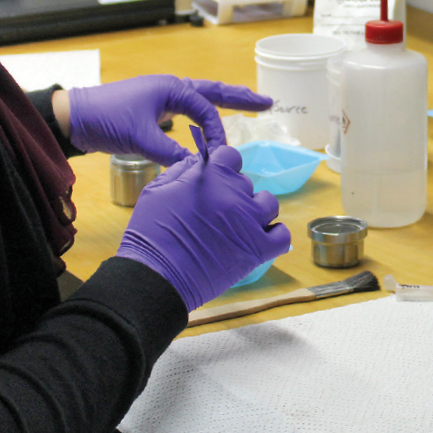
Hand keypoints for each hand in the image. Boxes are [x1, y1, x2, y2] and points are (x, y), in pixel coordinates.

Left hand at [63, 76, 273, 166]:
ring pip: (199, 101)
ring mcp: (161, 99)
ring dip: (222, 105)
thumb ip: (170, 153)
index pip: (206, 110)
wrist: (75, 118)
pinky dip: (199, 118)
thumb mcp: (141, 138)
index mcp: (171, 88)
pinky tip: (204, 127)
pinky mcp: (152, 112)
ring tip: (247, 106)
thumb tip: (196, 167)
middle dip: (240, 98)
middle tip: (267, 102)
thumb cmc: (106, 119)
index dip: (217, 133)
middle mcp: (170, 89)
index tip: (219, 155)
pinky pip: (184, 113)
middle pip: (213, 93)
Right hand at [118, 145, 291, 310]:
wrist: (155, 276)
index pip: (231, 156)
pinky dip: (274, 235)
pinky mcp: (258, 249)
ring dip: (255, 211)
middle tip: (214, 215)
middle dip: (232, 194)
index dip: (222, 168)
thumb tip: (198, 162)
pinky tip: (259, 240)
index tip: (214, 182)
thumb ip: (181, 171)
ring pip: (268, 204)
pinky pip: (281, 235)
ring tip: (237, 227)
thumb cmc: (150, 234)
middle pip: (246, 183)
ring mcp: (250, 221)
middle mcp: (235, 193)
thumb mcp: (156, 191)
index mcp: (211, 175)